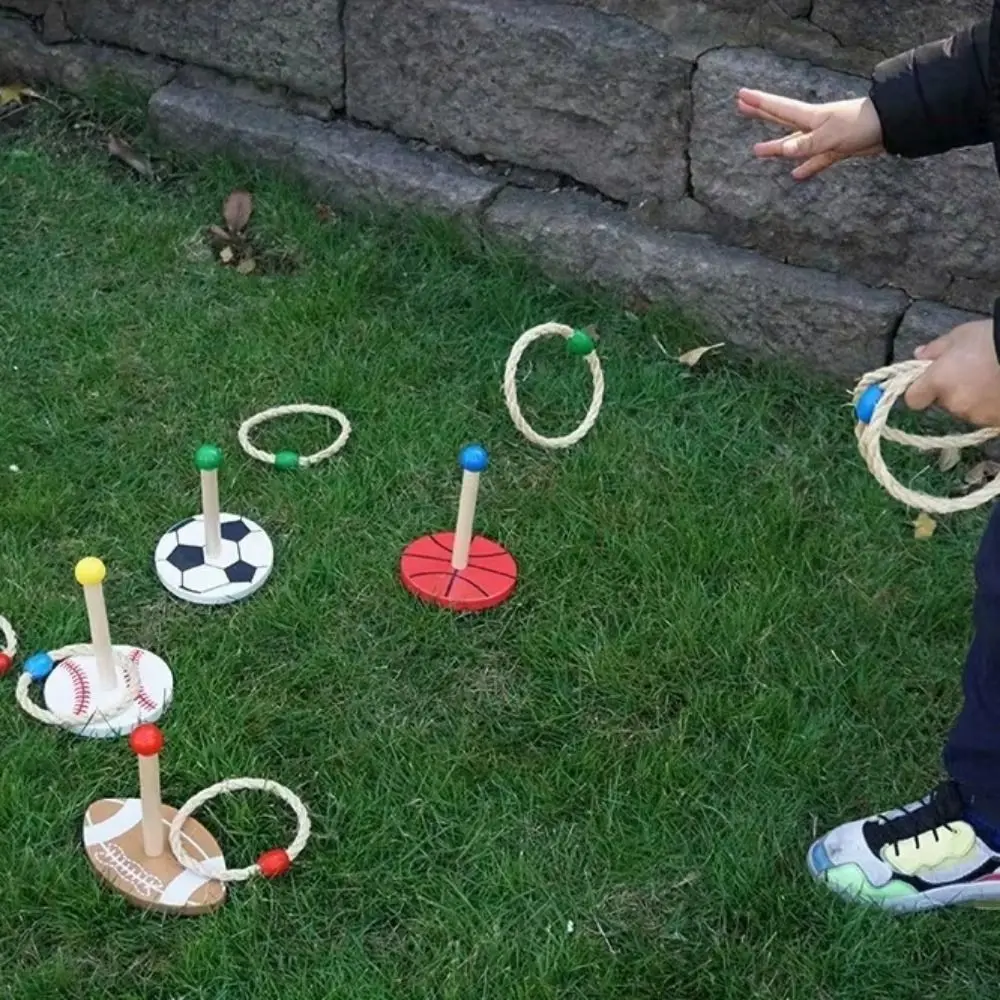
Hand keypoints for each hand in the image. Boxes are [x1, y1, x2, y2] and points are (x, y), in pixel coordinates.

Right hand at [736, 90, 884, 179]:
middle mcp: (813, 126)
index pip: (779, 109)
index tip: (741, 96)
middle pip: (781, 121)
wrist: (891, 127)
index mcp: (811, 117)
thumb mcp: (831, 136)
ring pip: (794, 144)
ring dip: (777, 147)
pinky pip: (816, 161)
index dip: (759, 103)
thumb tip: (784, 151)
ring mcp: (823, 138)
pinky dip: (806, 168)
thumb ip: (807, 144)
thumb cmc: (861, 125)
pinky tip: (796, 175)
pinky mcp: (836, 150)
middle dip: (761, 114)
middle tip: (741, 108)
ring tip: (757, 150)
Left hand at [905, 320, 999, 426]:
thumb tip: (918, 355)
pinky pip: (987, 416)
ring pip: (967, 411)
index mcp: (939, 381)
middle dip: (952, 391)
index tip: (930, 382)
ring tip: (992, 380)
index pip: (913, 399)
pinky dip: (992, 406)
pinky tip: (999, 390)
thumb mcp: (961, 335)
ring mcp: (978, 415)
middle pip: (944, 403)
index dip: (920, 390)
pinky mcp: (995, 422)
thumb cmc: (993, 339)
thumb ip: (936, 348)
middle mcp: (954, 403)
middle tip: (972, 373)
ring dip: (974, 400)